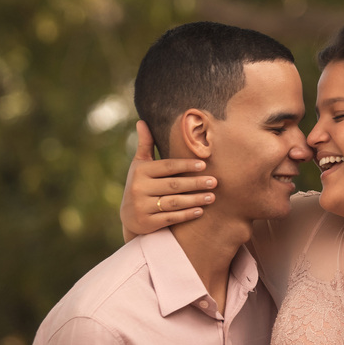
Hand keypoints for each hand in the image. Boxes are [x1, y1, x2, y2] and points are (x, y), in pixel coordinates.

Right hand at [120, 120, 216, 239]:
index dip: (186, 165)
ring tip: (212, 197)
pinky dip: (187, 214)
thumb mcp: (140, 165)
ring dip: (195, 200)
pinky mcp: (147, 223)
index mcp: (141, 171)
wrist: (129, 216)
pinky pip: (171, 218)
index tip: (204, 164)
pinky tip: (200, 211)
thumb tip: (142, 121)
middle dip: (196, 183)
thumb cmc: (141, 184)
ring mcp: (142, 207)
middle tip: (215, 181)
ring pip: (174, 202)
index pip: (168, 167)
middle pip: (174, 185)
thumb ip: (145, 145)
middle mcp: (139, 189)